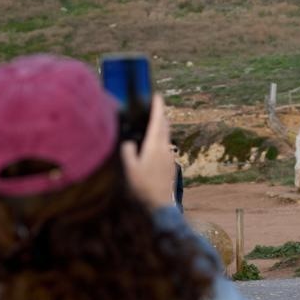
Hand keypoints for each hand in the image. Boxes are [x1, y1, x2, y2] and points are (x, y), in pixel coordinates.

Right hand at [120, 95, 175, 209]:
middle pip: (165, 126)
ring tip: (153, 122)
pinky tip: (154, 144)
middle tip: (154, 106)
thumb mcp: (130, 169)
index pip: (158, 120)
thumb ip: (128, 152)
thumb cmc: (143, 187)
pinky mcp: (171, 164)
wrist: (160, 204)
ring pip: (167, 135)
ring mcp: (170, 156)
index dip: (158, 106)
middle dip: (160, 114)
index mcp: (155, 145)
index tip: (157, 95)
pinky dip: (161, 138)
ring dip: (161, 126)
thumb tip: (129, 142)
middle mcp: (165, 148)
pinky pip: (166, 145)